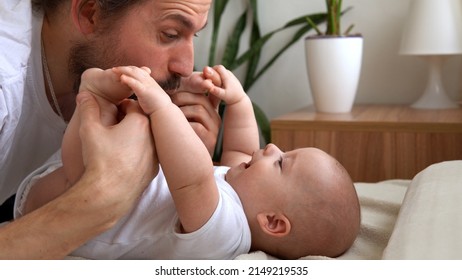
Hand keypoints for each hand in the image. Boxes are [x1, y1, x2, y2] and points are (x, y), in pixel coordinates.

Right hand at [77, 91, 157, 215]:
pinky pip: (146, 156)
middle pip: (140, 121)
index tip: (109, 114)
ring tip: (116, 145)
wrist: (108, 194)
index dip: (118, 107)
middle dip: (127, 121)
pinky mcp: (153, 171)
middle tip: (111, 128)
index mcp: (140, 122)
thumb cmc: (100, 160)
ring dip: (134, 138)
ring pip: (145, 139)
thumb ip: (88, 108)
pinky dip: (137, 155)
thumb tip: (85, 95)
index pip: (132, 104)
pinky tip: (122, 160)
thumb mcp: (89, 129)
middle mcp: (153, 137)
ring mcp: (155, 155)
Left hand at [172, 67, 223, 155]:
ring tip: (167, 115)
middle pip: (200, 99)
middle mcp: (215, 118)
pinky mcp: (210, 140)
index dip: (186, 90)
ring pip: (199, 110)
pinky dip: (183, 125)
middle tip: (165, 101)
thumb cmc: (182, 142)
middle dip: (180, 97)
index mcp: (209, 111)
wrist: (190, 167)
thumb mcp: (183, 122)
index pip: (201, 93)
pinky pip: (197, 126)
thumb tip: (165, 91)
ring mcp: (214, 129)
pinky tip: (172, 128)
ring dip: (180, 110)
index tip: (169, 92)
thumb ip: (181, 108)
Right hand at [205, 65, 246, 105]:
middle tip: (207, 78)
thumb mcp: (223, 95)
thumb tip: (209, 88)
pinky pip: (223, 74)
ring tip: (210, 81)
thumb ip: (216, 91)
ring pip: (220, 71)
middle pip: (219, 68)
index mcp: (227, 76)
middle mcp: (230, 74)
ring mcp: (231, 75)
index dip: (211, 70)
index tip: (206, 76)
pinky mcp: (231, 78)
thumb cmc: (231, 97)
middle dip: (212, 72)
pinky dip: (218, 77)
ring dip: (215, 74)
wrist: (240, 99)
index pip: (218, 67)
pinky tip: (215, 84)